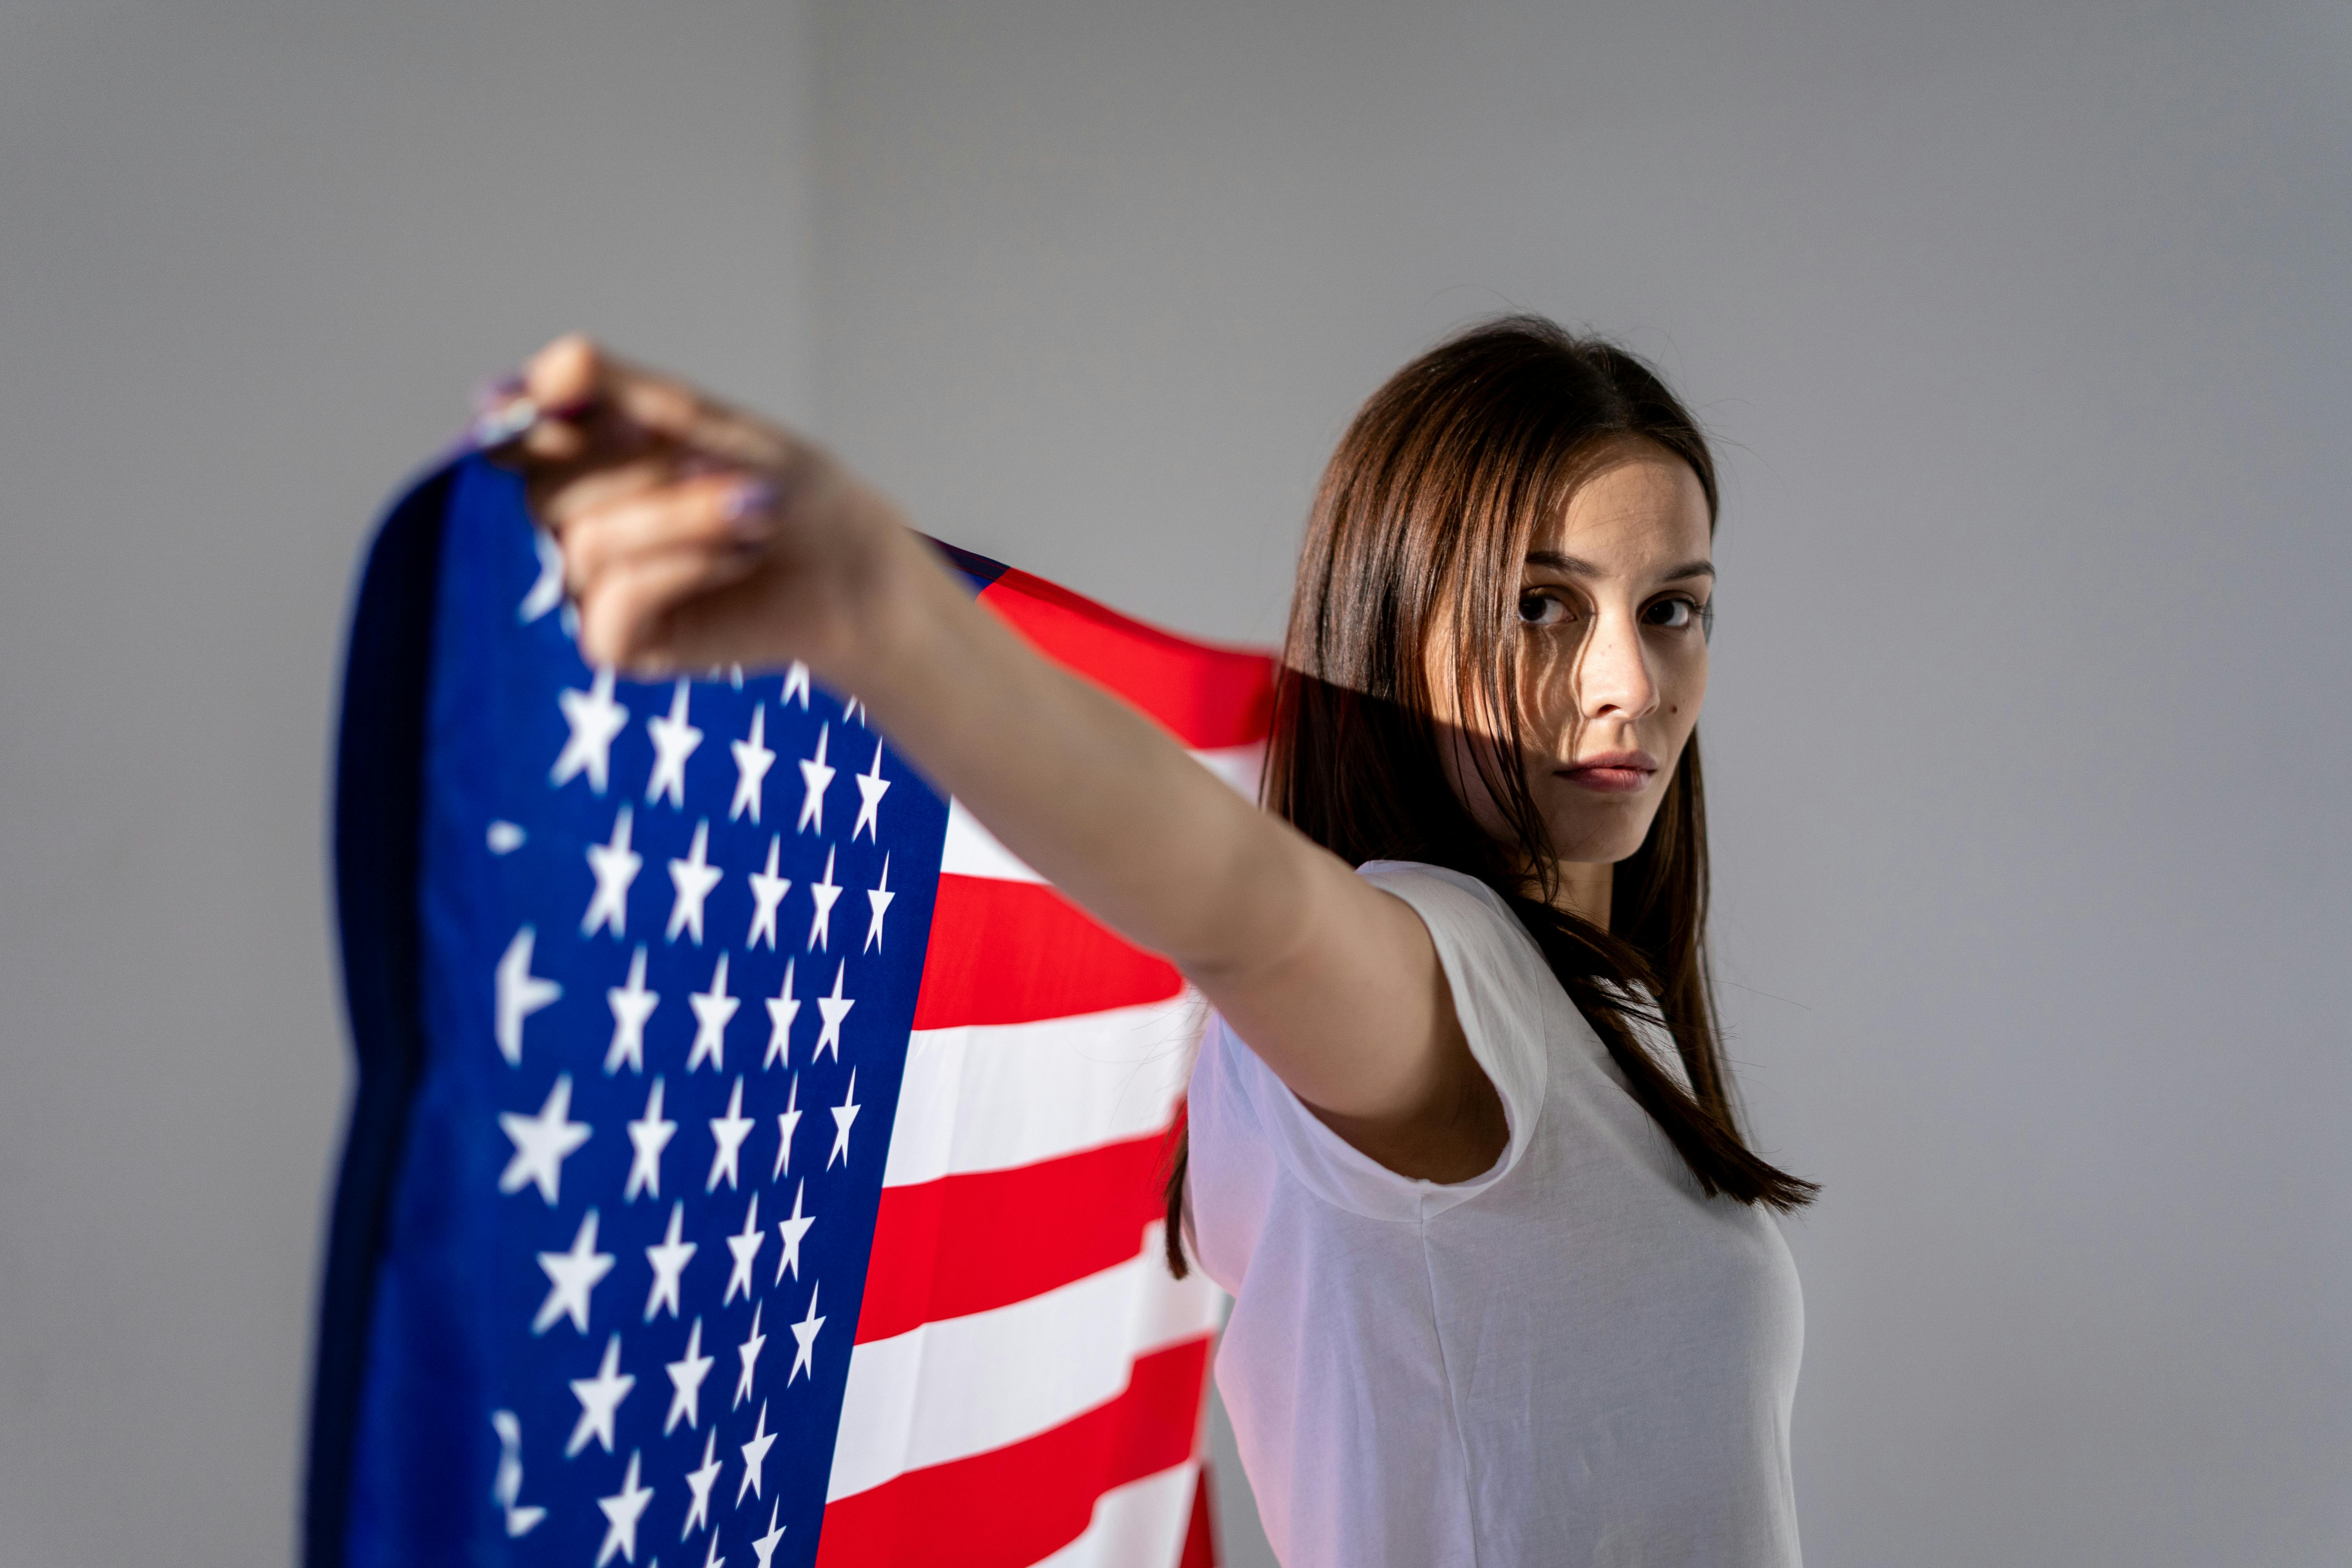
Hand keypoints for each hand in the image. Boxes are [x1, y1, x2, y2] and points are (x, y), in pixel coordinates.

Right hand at [492, 334, 919, 680]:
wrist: (853, 565)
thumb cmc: (787, 489)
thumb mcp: (705, 419)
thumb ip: (620, 391)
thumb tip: (548, 368)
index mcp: (582, 462)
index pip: (516, 435)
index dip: (542, 418)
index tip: (603, 407)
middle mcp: (574, 523)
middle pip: (544, 489)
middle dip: (640, 469)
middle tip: (719, 466)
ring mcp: (591, 587)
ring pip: (586, 543)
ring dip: (682, 518)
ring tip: (753, 511)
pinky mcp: (619, 642)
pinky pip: (613, 600)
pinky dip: (682, 569)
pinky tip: (736, 561)